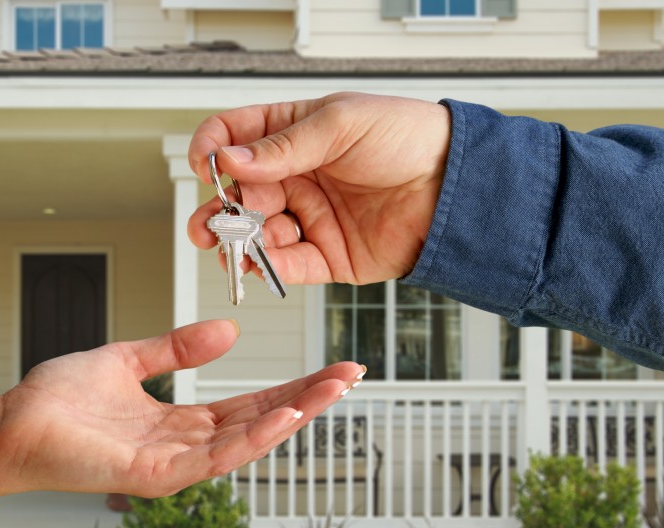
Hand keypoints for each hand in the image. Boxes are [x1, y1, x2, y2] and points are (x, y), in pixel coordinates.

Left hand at [0, 320, 362, 497]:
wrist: (9, 423)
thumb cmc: (58, 400)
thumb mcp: (127, 360)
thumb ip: (176, 349)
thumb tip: (229, 332)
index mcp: (179, 422)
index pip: (248, 403)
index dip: (291, 386)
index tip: (331, 369)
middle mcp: (183, 447)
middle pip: (257, 422)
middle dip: (306, 400)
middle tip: (352, 375)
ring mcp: (171, 466)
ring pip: (245, 442)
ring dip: (291, 417)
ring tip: (332, 391)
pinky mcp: (152, 477)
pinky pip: (211, 459)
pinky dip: (249, 439)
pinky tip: (282, 417)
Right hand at [188, 92, 450, 284]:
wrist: (456, 185)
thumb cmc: (409, 139)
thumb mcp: (342, 124)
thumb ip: (284, 146)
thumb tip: (232, 160)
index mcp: (294, 134)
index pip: (236, 138)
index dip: (213, 151)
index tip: (207, 167)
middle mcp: (296, 177)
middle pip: (239, 195)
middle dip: (217, 211)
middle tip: (209, 224)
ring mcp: (309, 217)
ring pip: (256, 235)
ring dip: (238, 244)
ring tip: (232, 249)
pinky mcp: (327, 256)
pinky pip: (287, 266)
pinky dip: (268, 268)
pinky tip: (257, 264)